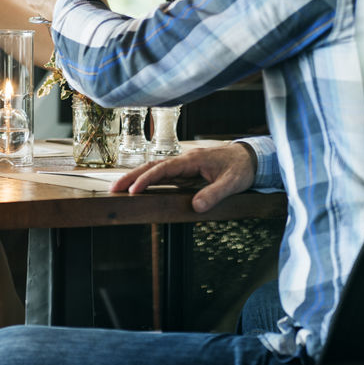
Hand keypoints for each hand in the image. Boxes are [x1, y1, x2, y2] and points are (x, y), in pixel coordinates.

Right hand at [111, 143, 256, 212]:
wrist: (250, 156)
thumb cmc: (241, 168)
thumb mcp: (232, 183)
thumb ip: (214, 194)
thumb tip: (196, 207)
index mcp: (192, 160)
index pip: (164, 169)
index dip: (147, 179)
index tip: (134, 191)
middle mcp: (184, 160)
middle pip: (153, 166)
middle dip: (132, 176)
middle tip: (113, 189)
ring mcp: (184, 164)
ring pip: (155, 168)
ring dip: (137, 177)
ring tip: (119, 189)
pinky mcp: (185, 170)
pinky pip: (163, 173)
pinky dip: (148, 179)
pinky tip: (139, 187)